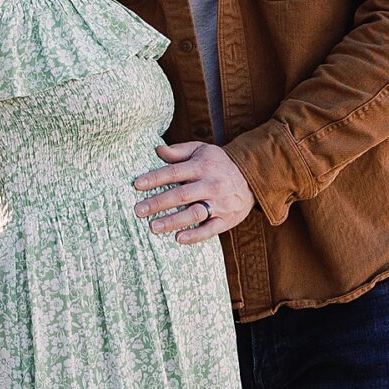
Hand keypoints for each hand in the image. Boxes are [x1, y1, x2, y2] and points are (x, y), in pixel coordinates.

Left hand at [132, 140, 254, 244]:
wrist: (252, 177)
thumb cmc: (218, 163)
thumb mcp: (202, 150)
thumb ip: (179, 151)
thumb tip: (157, 150)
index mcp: (203, 166)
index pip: (174, 172)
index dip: (155, 178)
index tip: (137, 185)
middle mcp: (211, 185)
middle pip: (181, 195)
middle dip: (158, 203)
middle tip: (138, 210)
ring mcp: (220, 203)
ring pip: (194, 214)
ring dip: (173, 222)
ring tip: (153, 227)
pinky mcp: (227, 219)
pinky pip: (210, 230)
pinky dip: (194, 236)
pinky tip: (178, 238)